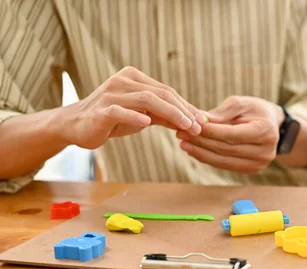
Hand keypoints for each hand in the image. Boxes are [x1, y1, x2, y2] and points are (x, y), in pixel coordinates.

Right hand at [62, 66, 204, 148]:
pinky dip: (134, 116)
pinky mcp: (101, 109)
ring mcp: (111, 94)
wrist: (76, 126)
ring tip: (185, 126)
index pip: (166, 91)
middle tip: (198, 126)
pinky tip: (147, 122)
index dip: (187, 106)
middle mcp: (123, 81)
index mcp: (134, 77)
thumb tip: (193, 121)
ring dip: (170, 113)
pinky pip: (120, 111)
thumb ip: (164, 116)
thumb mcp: (142, 116)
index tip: (202, 121)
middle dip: (183, 110)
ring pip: (146, 100)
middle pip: (161, 93)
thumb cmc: (112, 119)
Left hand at [176, 96, 282, 173]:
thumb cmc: (256, 110)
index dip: (210, 132)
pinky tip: (195, 151)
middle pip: (226, 149)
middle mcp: (265, 152)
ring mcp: (259, 164)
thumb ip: (222, 112)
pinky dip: (209, 159)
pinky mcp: (251, 170)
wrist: (274, 125)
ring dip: (201, 153)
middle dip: (201, 142)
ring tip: (183, 144)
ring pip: (223, 161)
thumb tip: (200, 120)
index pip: (231, 135)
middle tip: (181, 134)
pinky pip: (225, 166)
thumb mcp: (242, 103)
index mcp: (265, 132)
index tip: (191, 125)